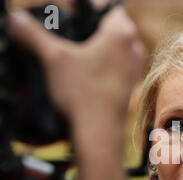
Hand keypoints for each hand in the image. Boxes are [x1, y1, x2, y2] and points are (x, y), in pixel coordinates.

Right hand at [7, 6, 145, 131]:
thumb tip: (17, 21)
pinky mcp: (129, 84)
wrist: (99, 132)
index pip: (102, 5)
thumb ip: (33, 34)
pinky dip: (99, 64)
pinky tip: (82, 74)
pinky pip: (114, 65)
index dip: (80, 7)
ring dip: (92, 47)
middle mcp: (134, 47)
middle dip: (85, 27)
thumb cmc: (83, 94)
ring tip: (70, 55)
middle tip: (65, 34)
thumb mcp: (52, 58)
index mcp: (121, 32)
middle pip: (106, 25)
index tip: (65, 12)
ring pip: (111, 47)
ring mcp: (134, 67)